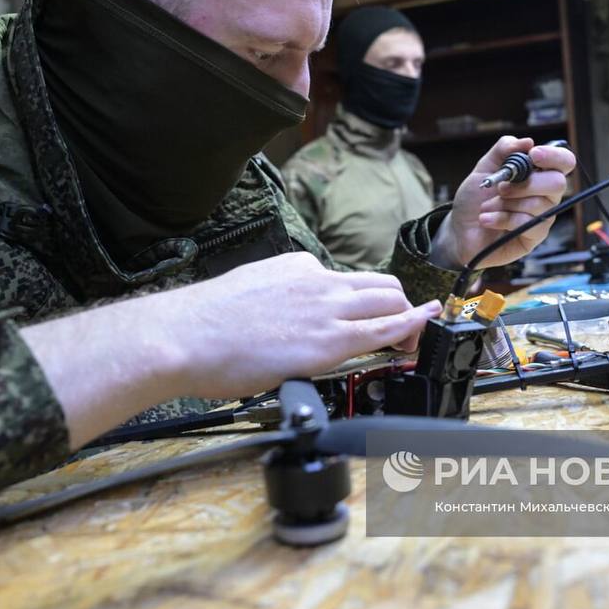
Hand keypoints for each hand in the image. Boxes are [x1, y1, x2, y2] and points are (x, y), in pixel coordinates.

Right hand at [25, 251, 440, 446]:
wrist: (185, 336)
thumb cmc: (205, 325)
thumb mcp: (249, 291)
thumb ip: (278, 299)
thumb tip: (285, 320)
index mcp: (296, 267)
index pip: (344, 280)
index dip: (364, 300)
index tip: (367, 313)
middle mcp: (317, 280)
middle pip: (379, 284)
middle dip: (398, 302)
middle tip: (406, 322)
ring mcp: (326, 309)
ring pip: (389, 301)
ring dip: (409, 315)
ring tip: (419, 329)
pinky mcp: (329, 340)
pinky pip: (385, 329)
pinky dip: (412, 326)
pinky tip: (423, 327)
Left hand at [432, 137, 575, 269]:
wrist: (459, 229)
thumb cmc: (474, 200)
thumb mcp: (483, 169)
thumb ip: (503, 150)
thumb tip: (527, 141)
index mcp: (537, 175)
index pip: (564, 162)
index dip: (554, 156)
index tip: (534, 155)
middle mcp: (545, 195)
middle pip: (558, 183)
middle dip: (526, 184)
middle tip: (501, 188)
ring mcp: (542, 217)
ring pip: (539, 205)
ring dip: (506, 204)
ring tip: (488, 207)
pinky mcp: (534, 237)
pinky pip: (527, 224)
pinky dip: (502, 219)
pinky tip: (487, 219)